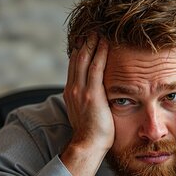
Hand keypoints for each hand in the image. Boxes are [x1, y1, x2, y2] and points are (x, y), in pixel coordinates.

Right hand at [63, 34, 113, 154]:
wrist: (88, 145)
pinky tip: (105, 43)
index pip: (74, 66)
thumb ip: (87, 100)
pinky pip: (96, 67)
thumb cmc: (91, 133)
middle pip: (77, 59)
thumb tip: (96, 95)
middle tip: (92, 30)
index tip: (86, 40)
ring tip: (99, 31)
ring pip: (84, 59)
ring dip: (92, 43)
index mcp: (70, 92)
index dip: (79, 51)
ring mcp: (80, 90)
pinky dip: (100, 53)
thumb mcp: (85, 112)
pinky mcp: (91, 94)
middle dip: (84, 43)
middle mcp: (72, 88)